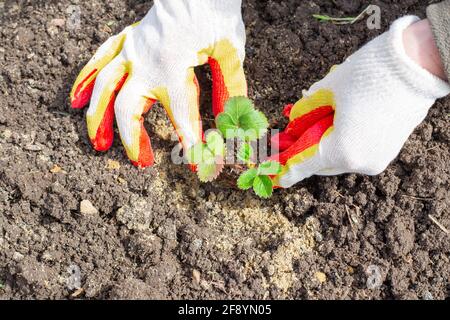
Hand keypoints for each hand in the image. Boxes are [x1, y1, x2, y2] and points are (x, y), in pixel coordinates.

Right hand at [71, 0, 246, 166]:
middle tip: (141, 162)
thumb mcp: (229, 51)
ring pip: (103, 89)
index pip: (181, 116)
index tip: (197, 164)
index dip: (189, 144)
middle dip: (132, 139)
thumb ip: (229, 86)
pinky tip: (75, 99)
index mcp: (172, 68)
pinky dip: (84, 80)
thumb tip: (230, 117)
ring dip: (97, 118)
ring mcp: (130, 51)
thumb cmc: (214, 14)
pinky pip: (98, 61)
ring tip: (98, 143)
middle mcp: (144, 63)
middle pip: (127, 109)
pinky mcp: (126, 40)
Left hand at [270, 16, 449, 187]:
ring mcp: (377, 159)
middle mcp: (361, 163)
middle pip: (322, 162)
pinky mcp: (389, 150)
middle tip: (292, 137)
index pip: (306, 165)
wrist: (418, 64)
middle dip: (306, 151)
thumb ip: (307, 108)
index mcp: (342, 151)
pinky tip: (336, 123)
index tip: (278, 178)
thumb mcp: (329, 89)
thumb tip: (296, 119)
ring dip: (325, 144)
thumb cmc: (369, 74)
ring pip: (340, 158)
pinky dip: (343, 142)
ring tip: (316, 123)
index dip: (289, 171)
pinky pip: (356, 152)